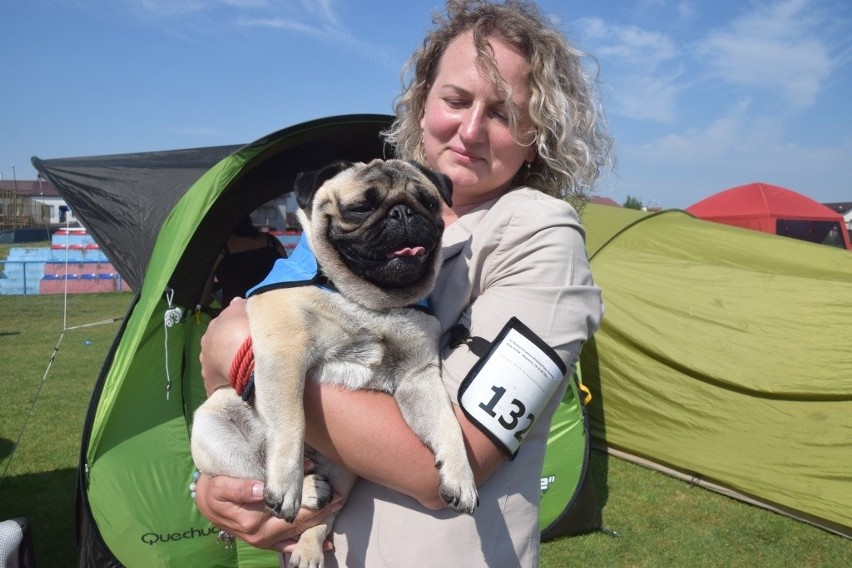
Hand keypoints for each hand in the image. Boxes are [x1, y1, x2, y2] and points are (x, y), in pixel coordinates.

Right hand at [194, 472, 341, 552]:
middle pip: (297, 524)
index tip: (330, 493)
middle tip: (339, 499)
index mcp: (253, 521)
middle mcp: (260, 535)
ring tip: (335, 515)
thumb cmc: (214, 489)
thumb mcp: (222, 485)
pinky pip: (286, 546)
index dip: (312, 503)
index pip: (290, 512)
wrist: (204, 503)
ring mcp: (262, 541)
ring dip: (315, 527)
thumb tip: (263, 490)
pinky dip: (302, 544)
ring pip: (294, 536)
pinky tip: (322, 544)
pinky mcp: (262, 543)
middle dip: (320, 512)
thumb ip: (241, 488)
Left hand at [200, 297, 250, 395]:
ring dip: (224, 368)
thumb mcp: (244, 307)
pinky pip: (216, 385)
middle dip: (225, 350)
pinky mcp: (210, 384)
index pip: (220, 329)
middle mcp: (205, 344)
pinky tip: (231, 389)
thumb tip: (235, 301)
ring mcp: (206, 365)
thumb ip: (239, 304)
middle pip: (215, 348)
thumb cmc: (243, 324)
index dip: (231, 333)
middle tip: (242, 354)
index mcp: (214, 326)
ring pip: (215, 366)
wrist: (241, 348)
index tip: (242, 336)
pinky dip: (223, 386)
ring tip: (240, 371)